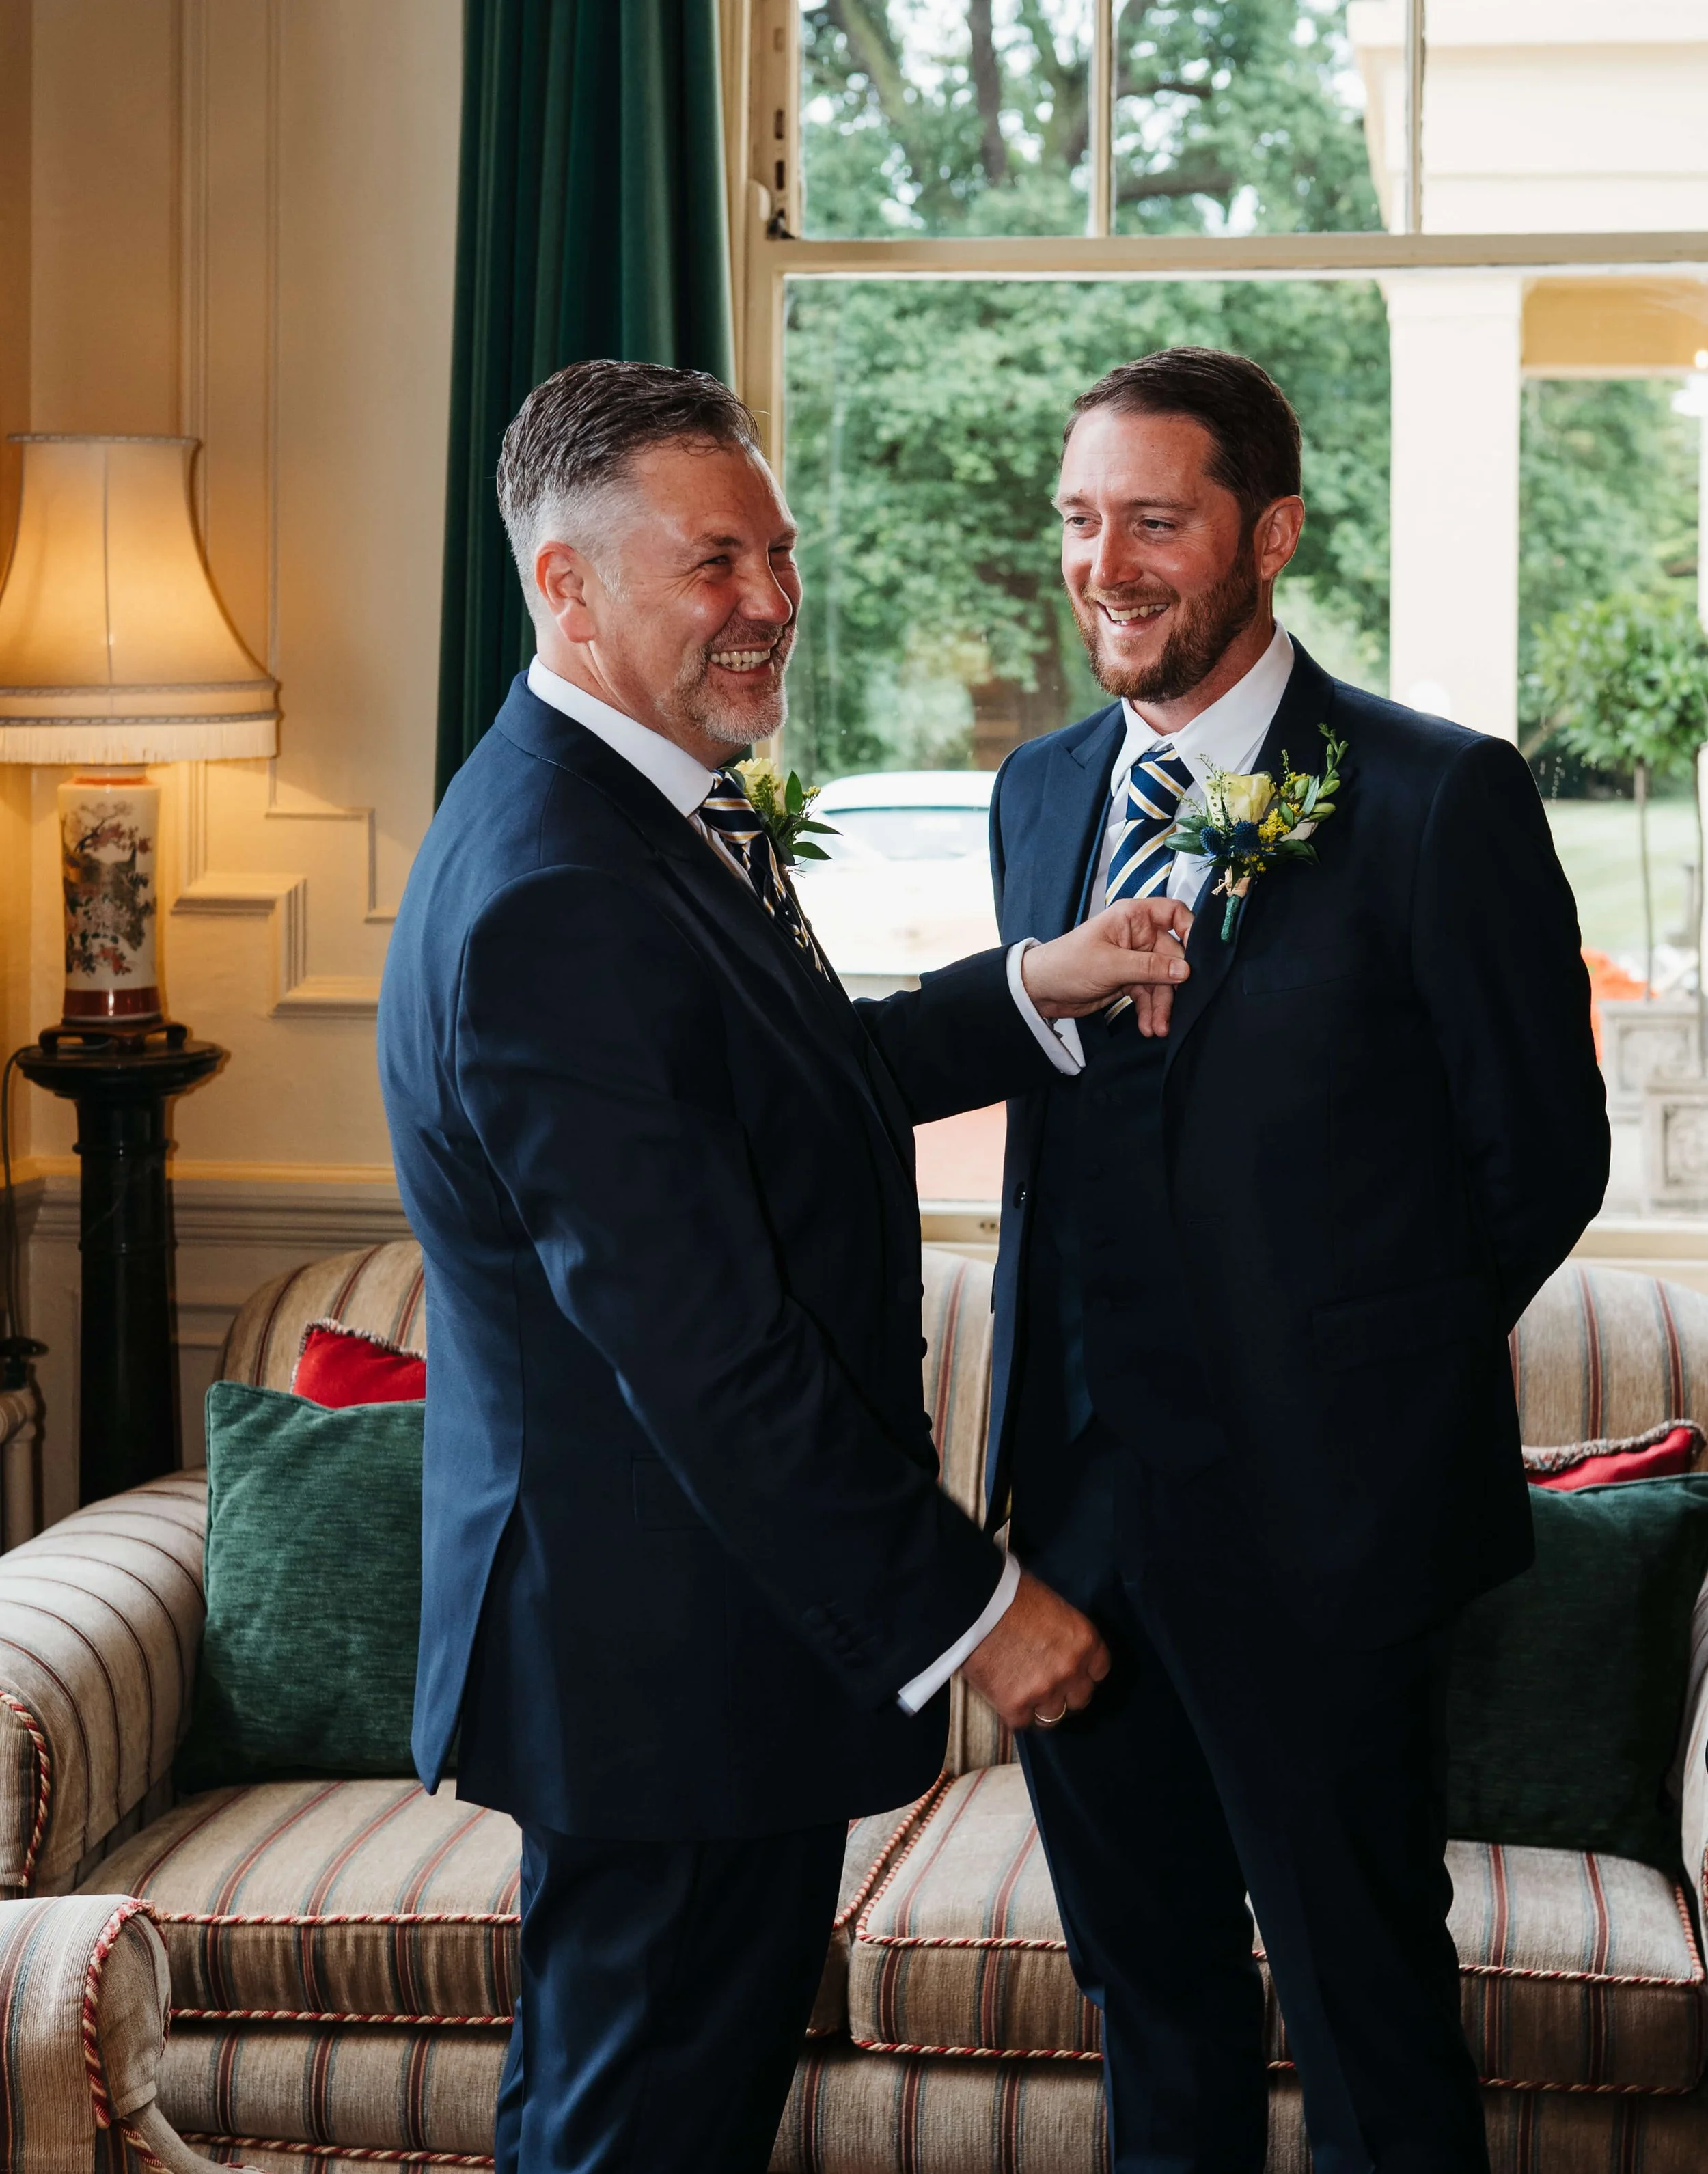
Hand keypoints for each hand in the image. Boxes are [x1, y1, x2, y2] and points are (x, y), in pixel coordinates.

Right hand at [958, 1569, 1110, 1732]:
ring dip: (1039, 1706)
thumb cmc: (1010, 1594)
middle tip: (1044, 1681)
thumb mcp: (1051, 1607)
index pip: (1099, 1670)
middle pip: (1080, 1698)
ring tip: (1020, 1689)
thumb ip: (1063, 1635)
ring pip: (1052, 1716)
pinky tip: (1001, 1691)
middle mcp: (1071, 1669)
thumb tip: (1058, 1647)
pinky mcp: (1016, 1705)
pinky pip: (1021, 1721)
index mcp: (1084, 1641)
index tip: (1071, 1671)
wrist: (975, 1603)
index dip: (1083, 1672)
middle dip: (1064, 1692)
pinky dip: (1012, 1710)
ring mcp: (1045, 1690)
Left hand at [1020, 898, 1193, 1038]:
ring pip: (1162, 980)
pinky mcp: (1129, 980)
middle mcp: (1138, 935)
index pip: (1174, 913)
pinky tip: (1148, 1027)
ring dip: (1162, 1006)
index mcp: (1133, 917)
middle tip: (1173, 1010)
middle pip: (1172, 956)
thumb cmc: (1068, 964)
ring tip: (1159, 1028)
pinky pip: (1149, 995)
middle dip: (1173, 985)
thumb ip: (1150, 967)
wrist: (1040, 991)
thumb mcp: (1111, 965)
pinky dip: (1150, 1011)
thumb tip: (1185, 970)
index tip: (1198, 957)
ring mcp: (1134, 959)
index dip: (1190, 930)